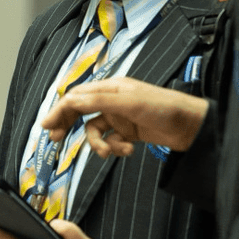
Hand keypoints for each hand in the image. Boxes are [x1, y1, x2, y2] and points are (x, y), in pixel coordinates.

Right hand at [41, 77, 209, 158]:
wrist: (192, 127)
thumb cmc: (166, 108)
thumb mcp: (129, 103)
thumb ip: (99, 101)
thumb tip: (71, 100)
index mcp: (111, 87)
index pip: (77, 97)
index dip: (59, 109)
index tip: (46, 125)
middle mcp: (113, 100)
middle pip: (80, 111)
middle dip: (68, 125)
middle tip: (55, 139)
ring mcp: (120, 117)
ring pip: (95, 131)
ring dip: (99, 144)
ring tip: (111, 151)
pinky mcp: (129, 132)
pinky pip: (110, 141)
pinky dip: (115, 148)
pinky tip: (128, 150)